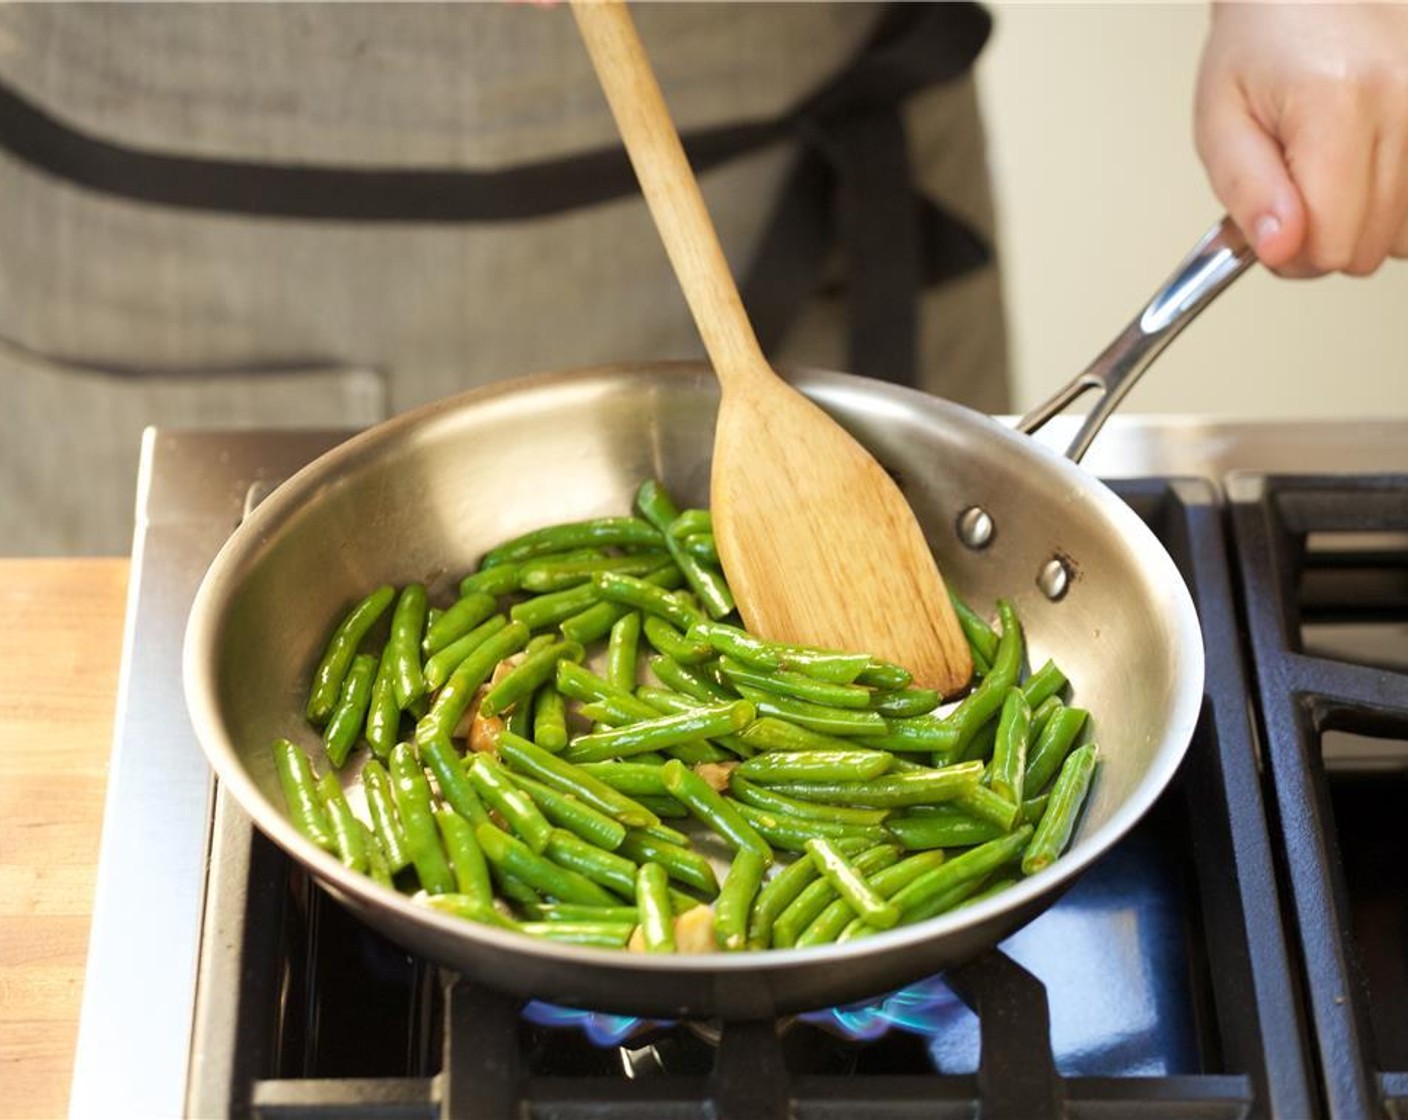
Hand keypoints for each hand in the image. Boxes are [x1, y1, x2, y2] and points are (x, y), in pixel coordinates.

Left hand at [1194, 2, 1407, 276]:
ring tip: (1336, 172)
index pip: (1331, 243)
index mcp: (1337, 102)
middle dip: (1327, 239)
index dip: (1291, 253)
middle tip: (1299, 194)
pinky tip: (1371, 169)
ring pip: (1407, 235)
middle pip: (1372, 247)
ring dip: (1367, 222)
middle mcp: (1406, 99)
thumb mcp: (1221, 120)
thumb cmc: (1263, 45)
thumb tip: (1279, 250)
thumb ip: (1246, 191)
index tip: (1274, 226)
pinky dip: (1398, 202)